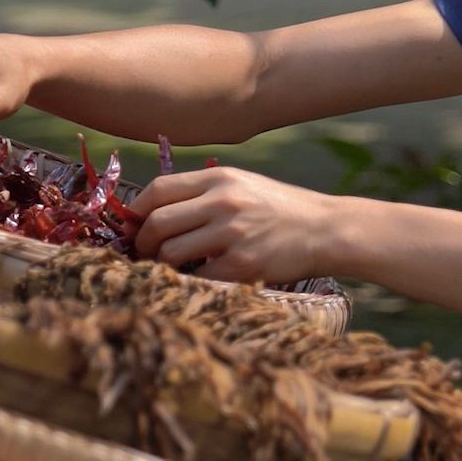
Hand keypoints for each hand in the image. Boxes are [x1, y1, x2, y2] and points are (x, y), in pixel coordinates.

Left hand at [130, 166, 337, 283]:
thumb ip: (204, 193)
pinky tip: (198, 280)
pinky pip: (195, 277)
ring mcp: (232, 233)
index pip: (158, 190)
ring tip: (172, 269)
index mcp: (220, 178)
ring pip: (169, 253)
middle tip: (146, 255)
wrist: (326, 230)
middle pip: (156, 223)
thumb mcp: (244, 185)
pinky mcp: (242, 264)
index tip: (135, 228)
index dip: (137, 212)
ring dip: (162, 265)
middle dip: (143, 243)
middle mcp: (223, 201)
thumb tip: (154, 213)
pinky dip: (189, 282)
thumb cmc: (281, 209)